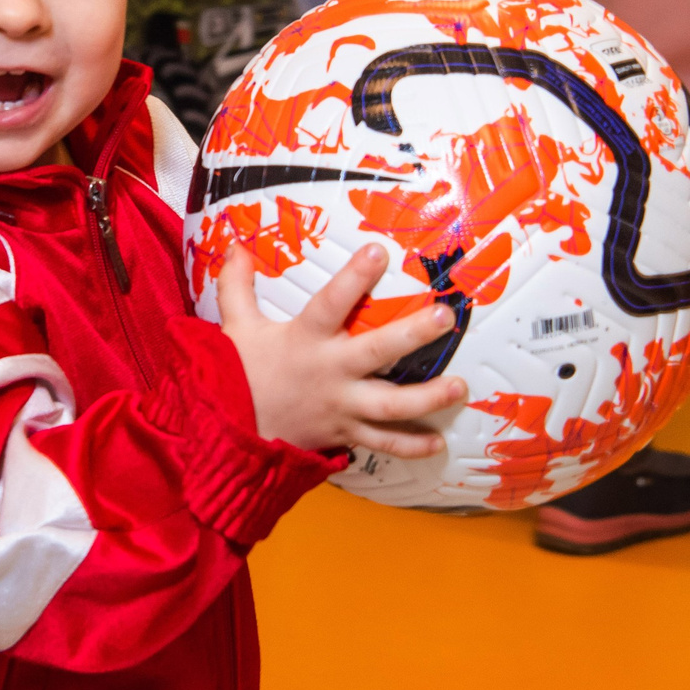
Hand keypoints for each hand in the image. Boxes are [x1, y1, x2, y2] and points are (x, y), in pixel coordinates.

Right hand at [217, 245, 468, 457]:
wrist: (230, 433)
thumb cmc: (238, 374)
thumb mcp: (235, 326)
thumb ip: (236, 285)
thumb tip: (235, 244)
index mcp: (305, 339)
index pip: (331, 303)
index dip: (354, 277)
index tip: (378, 251)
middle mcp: (329, 372)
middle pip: (376, 352)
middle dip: (412, 334)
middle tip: (444, 317)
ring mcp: (341, 406)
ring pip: (390, 404)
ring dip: (428, 397)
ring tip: (460, 386)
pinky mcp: (345, 433)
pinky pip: (382, 443)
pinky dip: (410, 446)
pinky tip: (438, 443)